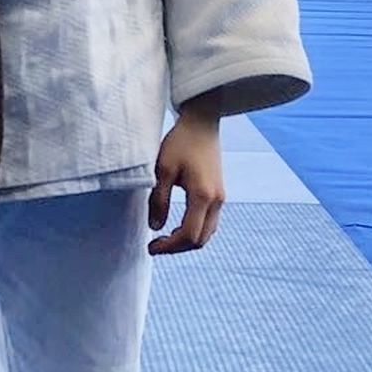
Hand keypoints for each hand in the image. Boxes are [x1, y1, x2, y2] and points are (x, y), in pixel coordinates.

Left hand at [148, 112, 225, 255]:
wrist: (201, 124)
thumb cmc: (180, 143)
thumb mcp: (163, 169)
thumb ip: (159, 200)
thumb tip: (154, 227)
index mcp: (203, 195)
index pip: (189, 235)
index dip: (169, 246)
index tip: (151, 247)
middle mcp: (216, 201)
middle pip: (200, 239)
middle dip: (177, 248)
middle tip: (156, 245)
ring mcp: (220, 198)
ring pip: (207, 233)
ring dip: (187, 241)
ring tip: (165, 238)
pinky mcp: (219, 194)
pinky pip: (210, 223)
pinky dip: (194, 230)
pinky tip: (178, 225)